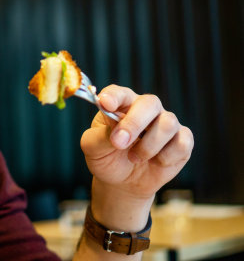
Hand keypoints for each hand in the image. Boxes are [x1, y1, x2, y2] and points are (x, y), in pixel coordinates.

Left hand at [80, 85, 193, 218]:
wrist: (122, 181)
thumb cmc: (105, 157)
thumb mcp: (92, 149)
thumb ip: (99, 138)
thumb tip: (116, 134)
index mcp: (120, 104)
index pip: (118, 93)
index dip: (113, 96)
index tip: (105, 103)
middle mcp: (145, 108)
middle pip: (149, 103)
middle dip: (134, 123)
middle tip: (119, 143)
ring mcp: (165, 122)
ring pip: (168, 123)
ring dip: (148, 146)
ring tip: (133, 157)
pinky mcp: (182, 140)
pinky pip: (182, 143)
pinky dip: (166, 157)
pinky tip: (154, 162)